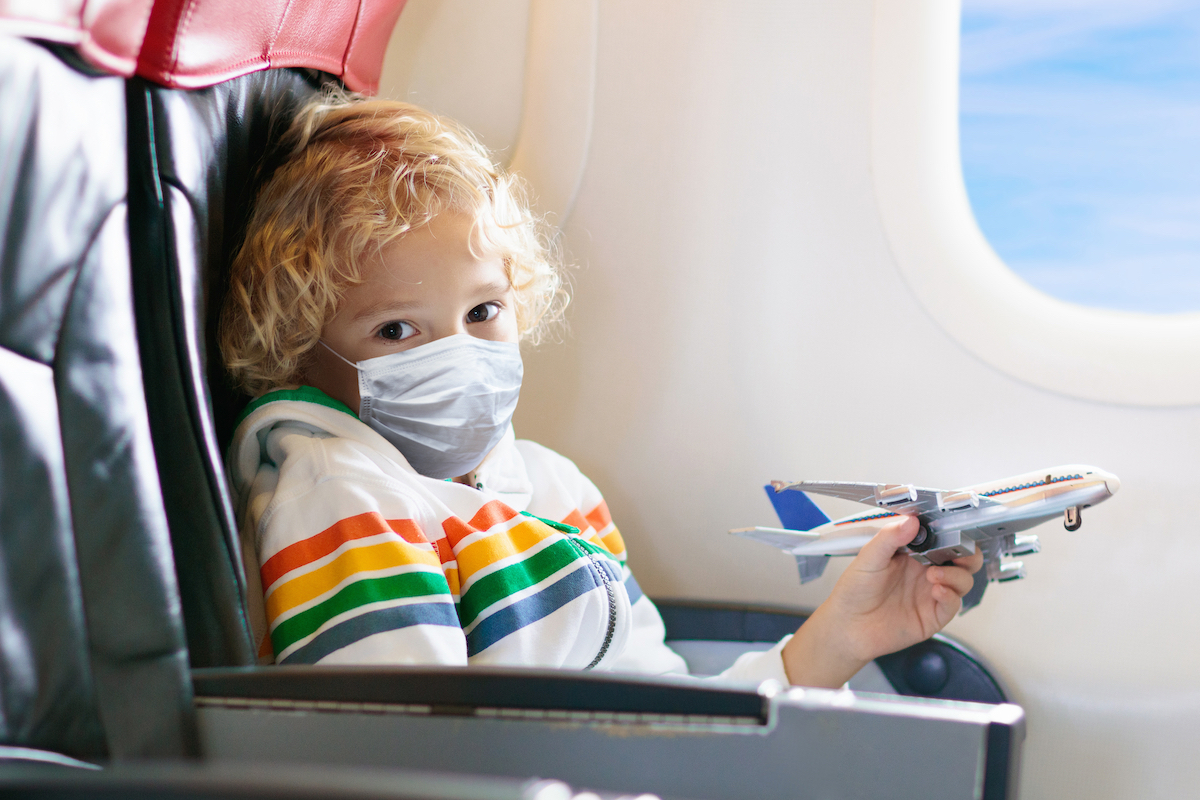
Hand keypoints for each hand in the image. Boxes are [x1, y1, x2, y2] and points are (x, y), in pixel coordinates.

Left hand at [781, 515, 982, 687]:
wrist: (847, 626)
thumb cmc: (854, 591)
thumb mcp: (869, 557)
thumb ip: (890, 538)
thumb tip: (911, 521)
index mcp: (913, 553)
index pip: (943, 538)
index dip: (953, 533)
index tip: (953, 529)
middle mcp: (926, 571)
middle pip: (963, 559)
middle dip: (968, 553)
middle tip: (957, 552)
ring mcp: (931, 593)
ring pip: (963, 580)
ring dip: (956, 574)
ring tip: (935, 574)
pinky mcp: (933, 616)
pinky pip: (953, 604)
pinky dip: (951, 596)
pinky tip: (937, 591)